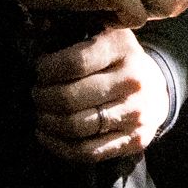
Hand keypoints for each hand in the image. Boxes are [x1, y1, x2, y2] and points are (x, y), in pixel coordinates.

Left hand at [31, 25, 178, 165]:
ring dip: (47, 122)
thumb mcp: (101, 35)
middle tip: (36, 95)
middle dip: (42, 98)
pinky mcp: (134, 140)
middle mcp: (133, 80)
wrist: (154, 89)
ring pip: (76, 126)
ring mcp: (136, 113)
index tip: (38, 72)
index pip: (74, 62)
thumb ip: (71, 35)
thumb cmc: (115, 60)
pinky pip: (87, 151)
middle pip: (70, 98)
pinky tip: (47, 135)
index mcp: (122, 47)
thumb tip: (32, 40)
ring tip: (40, 114)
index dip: (47, 70)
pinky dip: (58, 146)